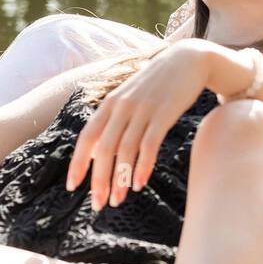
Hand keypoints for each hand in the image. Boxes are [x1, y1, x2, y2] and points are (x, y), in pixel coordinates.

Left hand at [65, 39, 250, 210]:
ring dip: (120, 179)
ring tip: (119, 199)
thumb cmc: (159, 83)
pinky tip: (140, 184)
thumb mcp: (131, 96)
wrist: (189, 59)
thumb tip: (99, 151)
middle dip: (99, 180)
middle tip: (100, 204)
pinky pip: (149, 145)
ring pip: (125, 151)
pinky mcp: (164, 114)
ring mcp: (143, 109)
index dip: (79, 163)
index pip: (87, 137)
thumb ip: (114, 119)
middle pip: (105, 149)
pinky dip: (142, 167)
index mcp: (110, 103)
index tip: (73, 186)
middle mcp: (123, 106)